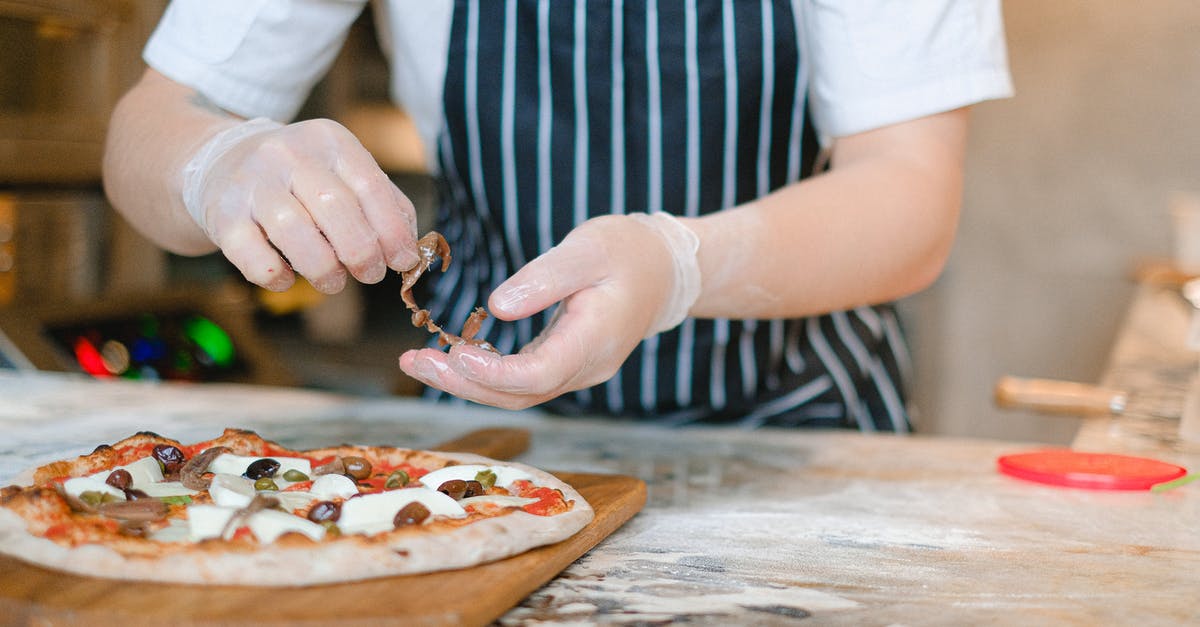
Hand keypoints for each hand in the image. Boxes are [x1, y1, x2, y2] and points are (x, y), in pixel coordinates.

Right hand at [181, 118, 419, 292]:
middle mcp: (288, 153)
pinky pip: (253, 255)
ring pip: (294, 231)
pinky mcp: (222, 214)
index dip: (392, 231)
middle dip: (361, 252)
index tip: (403, 261)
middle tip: (369, 275)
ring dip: (323, 269)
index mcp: (329, 141)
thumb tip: (412, 253)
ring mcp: (251, 182)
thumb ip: (385, 204)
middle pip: (335, 207)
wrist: (220, 163)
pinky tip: (288, 277)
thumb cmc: (302, 179)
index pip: (370, 185)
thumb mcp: (344, 173)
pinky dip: (277, 277)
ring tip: (333, 282)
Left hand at [398, 213, 699, 409]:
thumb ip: (545, 278)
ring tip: (418, 361)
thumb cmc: (628, 251)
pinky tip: (452, 358)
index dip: (494, 372)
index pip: (539, 374)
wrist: (664, 270)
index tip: (456, 353)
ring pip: (517, 393)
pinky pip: (521, 382)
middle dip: (463, 384)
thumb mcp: (588, 249)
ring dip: (466, 383)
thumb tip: (497, 304)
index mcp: (595, 340)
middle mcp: (585, 368)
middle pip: (519, 394)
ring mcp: (576, 372)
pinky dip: (484, 374)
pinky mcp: (564, 364)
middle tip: (414, 362)